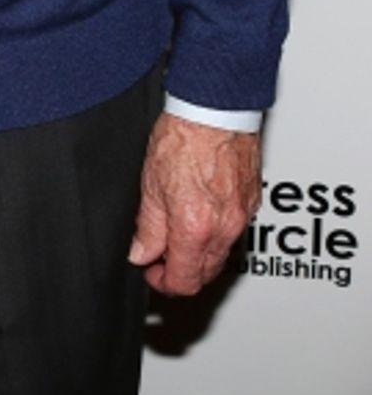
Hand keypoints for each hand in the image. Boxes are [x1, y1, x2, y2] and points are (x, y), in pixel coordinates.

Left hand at [128, 112, 260, 294]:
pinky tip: (200, 213)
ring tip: (176, 232)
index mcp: (195, 228)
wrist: (214, 110)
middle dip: (181, 271)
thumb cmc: (183, 137)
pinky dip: (217, 232)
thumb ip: (148, 226)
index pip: (184, 281)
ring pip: (221, 254)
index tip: (152, 273)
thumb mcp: (151, 184)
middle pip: (205, 273)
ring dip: (199, 253)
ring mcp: (242, 216)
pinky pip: (234, 230)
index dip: (164, 284)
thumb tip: (142, 253)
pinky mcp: (252, 202)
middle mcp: (225, 228)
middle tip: (160, 256)